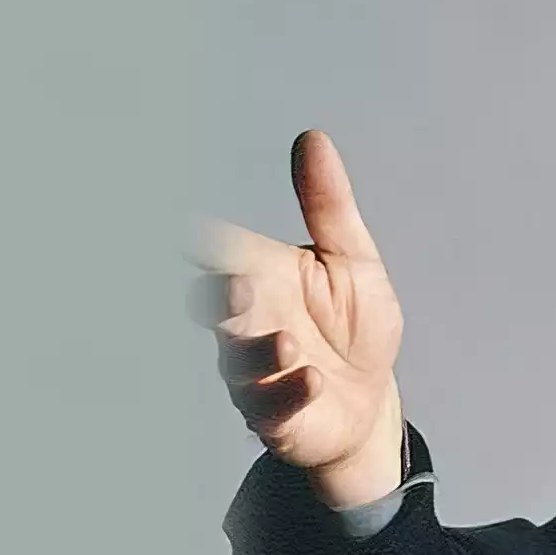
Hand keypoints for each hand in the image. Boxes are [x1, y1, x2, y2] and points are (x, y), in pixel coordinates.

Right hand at [185, 131, 405, 504]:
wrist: (371, 400)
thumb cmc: (353, 326)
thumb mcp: (351, 260)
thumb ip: (328, 205)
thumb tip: (312, 138)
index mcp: (260, 274)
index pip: (219, 251)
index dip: (199, 241)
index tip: (184, 231)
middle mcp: (248, 322)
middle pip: (213, 307)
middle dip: (219, 298)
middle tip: (238, 286)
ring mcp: (257, 372)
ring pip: (240, 361)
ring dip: (260, 352)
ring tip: (288, 343)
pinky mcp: (277, 416)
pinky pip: (272, 408)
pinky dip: (288, 394)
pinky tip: (310, 380)